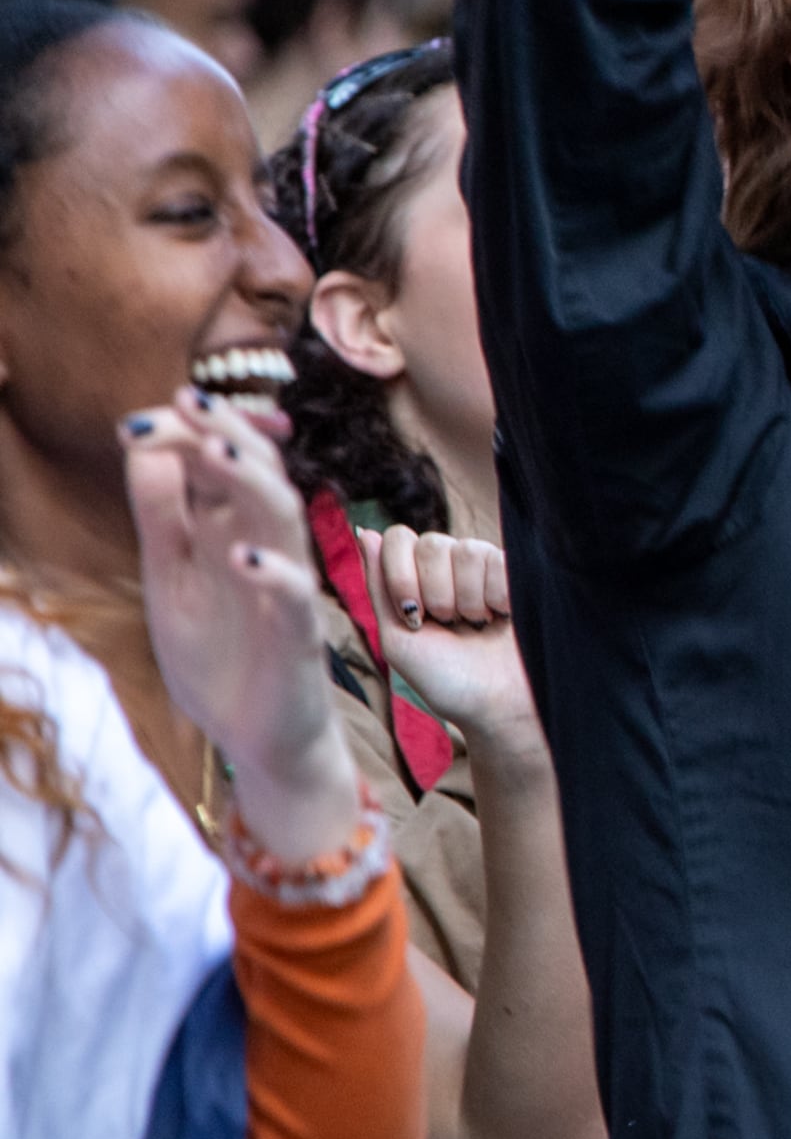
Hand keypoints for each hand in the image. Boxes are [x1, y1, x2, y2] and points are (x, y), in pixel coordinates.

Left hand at [121, 395, 344, 854]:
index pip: (218, 461)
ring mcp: (285, 588)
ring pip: (282, 516)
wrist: (258, 739)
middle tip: (192, 400)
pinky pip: (297, 596)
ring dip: (250, 481)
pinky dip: (273, 573)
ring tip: (214, 452)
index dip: (187, 432)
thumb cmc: (219, 659)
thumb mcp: (169, 582)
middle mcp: (263, 547)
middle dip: (225, 430)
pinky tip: (241, 558)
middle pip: (257, 471)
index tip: (143, 418)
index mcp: (229, 530)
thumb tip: (144, 446)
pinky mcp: (299, 635)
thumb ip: (161, 519)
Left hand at [373, 527, 543, 761]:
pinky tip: (504, 617)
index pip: (400, 539)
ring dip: (469, 598)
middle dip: (436, 593)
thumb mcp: (398, 638)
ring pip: (467, 549)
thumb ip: (379, 586)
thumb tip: (364, 532)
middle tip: (451, 625)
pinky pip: (499, 560)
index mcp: (417, 581)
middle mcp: (450, 568)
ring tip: (479, 624)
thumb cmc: (447, 680)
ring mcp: (486, 569)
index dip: (402, 573)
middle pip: (431, 543)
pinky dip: (498, 596)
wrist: (499, 704)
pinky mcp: (520, 573)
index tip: (414, 616)